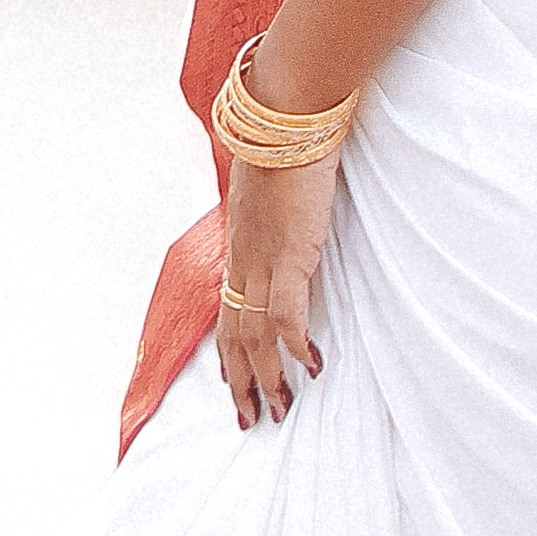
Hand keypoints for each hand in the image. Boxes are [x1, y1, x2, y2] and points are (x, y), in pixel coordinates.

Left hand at [215, 148, 338, 428]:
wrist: (287, 115)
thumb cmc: (286, 142)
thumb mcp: (274, 186)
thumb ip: (276, 213)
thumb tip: (288, 217)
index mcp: (240, 244)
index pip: (227, 309)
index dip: (228, 350)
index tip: (231, 381)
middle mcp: (245, 258)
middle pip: (233, 333)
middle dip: (240, 382)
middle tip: (249, 420)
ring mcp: (265, 259)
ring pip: (255, 335)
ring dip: (267, 378)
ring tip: (278, 411)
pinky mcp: (291, 254)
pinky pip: (287, 314)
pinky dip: (294, 346)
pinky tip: (309, 367)